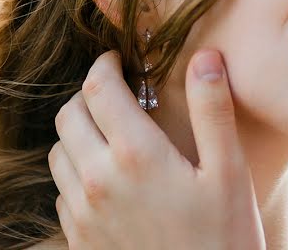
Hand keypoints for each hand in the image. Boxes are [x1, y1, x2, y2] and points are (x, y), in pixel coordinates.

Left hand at [49, 49, 264, 249]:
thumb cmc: (224, 235)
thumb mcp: (229, 170)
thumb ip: (212, 109)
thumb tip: (205, 56)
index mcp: (135, 154)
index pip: (98, 88)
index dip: (105, 64)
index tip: (119, 59)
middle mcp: (97, 180)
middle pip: (68, 115)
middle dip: (89, 94)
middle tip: (117, 91)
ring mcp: (82, 213)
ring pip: (58, 152)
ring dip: (80, 132)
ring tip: (113, 131)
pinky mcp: (79, 239)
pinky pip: (62, 190)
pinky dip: (78, 170)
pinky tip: (111, 175)